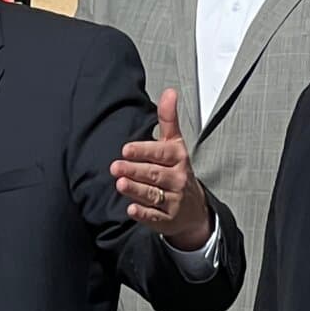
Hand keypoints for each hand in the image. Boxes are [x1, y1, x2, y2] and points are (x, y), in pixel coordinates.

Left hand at [111, 89, 211, 250]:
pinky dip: (143, 213)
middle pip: (154, 174)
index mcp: (178, 158)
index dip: (144, 151)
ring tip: (120, 184)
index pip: (161, 153)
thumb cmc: (177, 170)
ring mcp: (173, 200)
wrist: (194, 209)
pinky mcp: (166, 219)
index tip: (126, 149)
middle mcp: (177, 179)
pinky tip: (131, 208)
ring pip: (152, 194)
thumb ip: (168, 119)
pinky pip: (154, 216)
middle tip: (115, 167)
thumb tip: (169, 92)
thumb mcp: (175, 143)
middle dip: (134, 170)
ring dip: (136, 189)